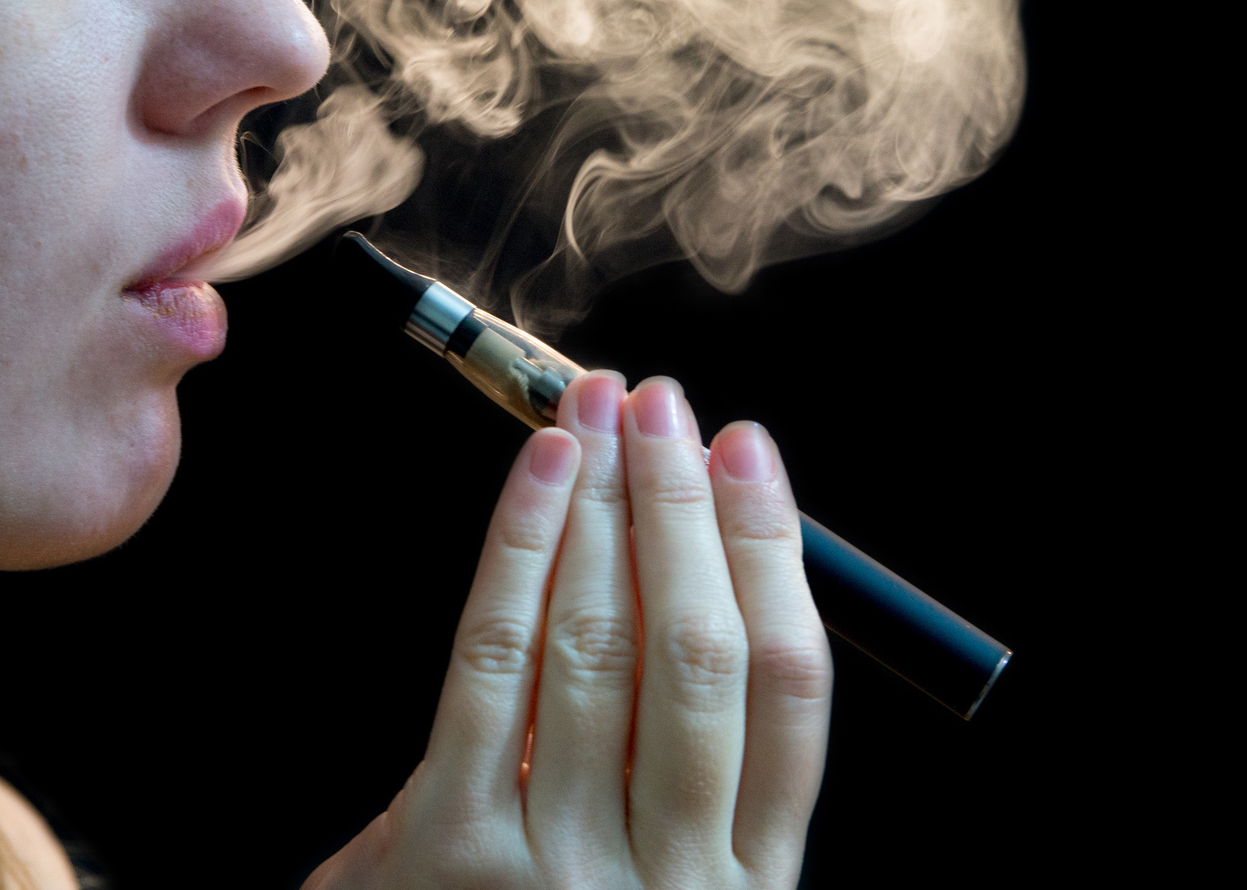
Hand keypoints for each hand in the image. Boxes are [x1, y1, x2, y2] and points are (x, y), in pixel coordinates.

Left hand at [307, 373, 833, 889]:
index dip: (772, 554)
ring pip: (601, 645)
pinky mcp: (454, 851)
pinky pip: (496, 662)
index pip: (792, 692)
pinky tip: (539, 471)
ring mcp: (565, 872)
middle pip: (702, 653)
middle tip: (668, 404)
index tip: (751, 455)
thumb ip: (670, 779)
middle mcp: (677, 885)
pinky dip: (519, 546)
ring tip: (599, 410)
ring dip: (603, 505)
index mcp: (749, 887)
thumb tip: (672, 578)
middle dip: (684, 506)